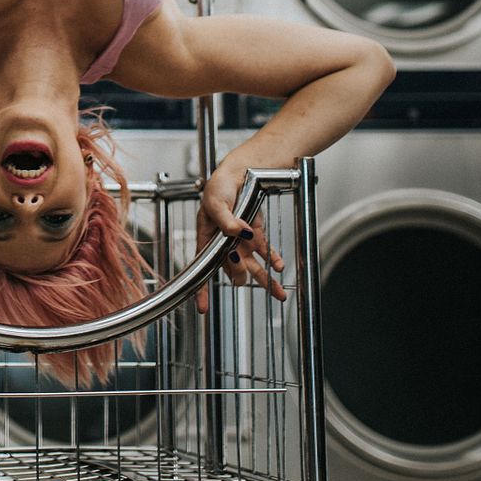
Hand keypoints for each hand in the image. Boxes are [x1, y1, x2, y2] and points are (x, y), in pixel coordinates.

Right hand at [195, 153, 287, 311]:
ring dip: (266, 280)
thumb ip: (226, 220)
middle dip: (239, 274)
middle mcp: (224, 244)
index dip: (201, 289)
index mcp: (207, 238)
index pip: (202, 268)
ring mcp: (240, 241)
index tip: (202, 308)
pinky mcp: (255, 235)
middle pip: (232, 269)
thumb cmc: (219, 186)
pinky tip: (279, 266)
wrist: (239, 172)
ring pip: (253, 267)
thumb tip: (239, 232)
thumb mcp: (217, 201)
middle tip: (243, 273)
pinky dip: (273, 260)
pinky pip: (265, 252)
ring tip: (279, 294)